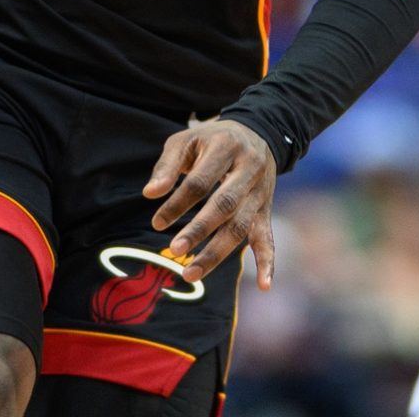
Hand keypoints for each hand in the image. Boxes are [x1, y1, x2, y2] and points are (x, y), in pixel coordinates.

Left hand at [142, 117, 276, 289]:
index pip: (201, 181)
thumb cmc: (211, 139)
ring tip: (191, 273)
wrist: (257, 133)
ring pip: (241, 226)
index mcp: (226, 148)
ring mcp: (259, 192)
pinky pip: (268, 237)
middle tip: (174, 250)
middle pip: (225, 205)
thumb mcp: (187, 140)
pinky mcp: (265, 210)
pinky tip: (264, 286)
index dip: (178, 203)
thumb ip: (167, 165)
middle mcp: (248, 170)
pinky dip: (268, 262)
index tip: (157, 222)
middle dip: (199, 230)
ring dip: (217, 253)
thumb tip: (150, 193)